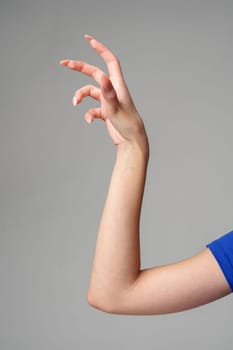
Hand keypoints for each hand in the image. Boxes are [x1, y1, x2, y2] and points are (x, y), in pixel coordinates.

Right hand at [60, 35, 147, 150]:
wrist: (131, 141)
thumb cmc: (128, 124)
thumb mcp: (116, 108)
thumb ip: (108, 93)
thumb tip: (103, 77)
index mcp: (117, 85)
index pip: (110, 61)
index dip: (100, 49)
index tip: (88, 39)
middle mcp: (112, 91)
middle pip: (94, 73)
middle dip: (79, 67)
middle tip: (63, 63)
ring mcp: (108, 101)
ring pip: (89, 92)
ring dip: (80, 95)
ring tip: (75, 103)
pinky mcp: (105, 111)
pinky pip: (91, 109)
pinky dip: (88, 114)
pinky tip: (89, 121)